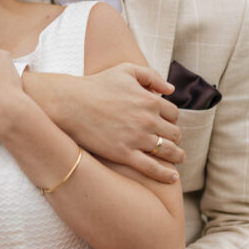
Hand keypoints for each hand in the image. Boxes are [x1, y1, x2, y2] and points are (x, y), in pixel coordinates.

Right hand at [49, 64, 183, 181]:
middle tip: (171, 141)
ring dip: (177, 156)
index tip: (165, 124)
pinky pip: (152, 167)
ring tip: (178, 159)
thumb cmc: (96, 85)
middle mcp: (148, 120)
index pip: (173, 114)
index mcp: (150, 100)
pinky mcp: (124, 154)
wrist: (70, 103)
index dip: (171, 119)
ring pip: (168, 151)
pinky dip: (165, 174)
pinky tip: (173, 177)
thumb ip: (151, 76)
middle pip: (174, 133)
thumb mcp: (125, 70)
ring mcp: (137, 138)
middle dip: (174, 137)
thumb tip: (171, 90)